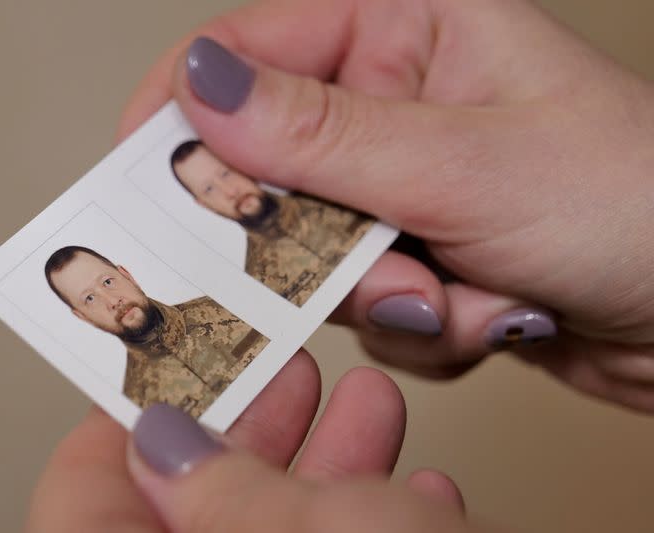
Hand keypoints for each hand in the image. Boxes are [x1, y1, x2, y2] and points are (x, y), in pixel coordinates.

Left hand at [25, 351, 462, 531]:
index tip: (180, 354)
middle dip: (259, 426)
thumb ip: (215, 489)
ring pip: (286, 526)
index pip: (84, 498)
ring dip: (338, 465)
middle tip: (295, 361)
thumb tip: (159, 439)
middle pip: (198, 505)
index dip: (129, 416)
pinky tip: (426, 489)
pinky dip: (384, 522)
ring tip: (372, 398)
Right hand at [117, 0, 653, 411]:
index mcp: (408, 26)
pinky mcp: (420, 253)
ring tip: (461, 297)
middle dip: (315, 242)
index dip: (187, 110)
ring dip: (382, 295)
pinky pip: (363, 301)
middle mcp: (398, 100)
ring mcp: (406, 184)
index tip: (144, 176)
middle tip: (367, 267)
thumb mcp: (464, 162)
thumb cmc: (638, 204)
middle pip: (276, 167)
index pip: (253, 48)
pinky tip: (488, 316)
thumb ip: (321, 134)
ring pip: (317, 251)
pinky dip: (416, 327)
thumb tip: (202, 87)